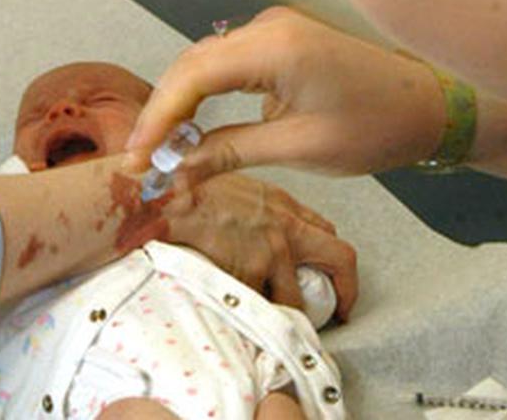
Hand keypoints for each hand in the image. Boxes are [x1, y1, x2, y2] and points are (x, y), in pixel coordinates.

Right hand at [125, 7, 446, 181]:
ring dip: (176, 103)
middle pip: (190, 64)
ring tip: (158, 148)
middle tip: (141, 158)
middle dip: (161, 112)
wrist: (428, 107)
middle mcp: (268, 26)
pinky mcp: (277, 40)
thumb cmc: (375, 127)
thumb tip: (176, 170)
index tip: (138, 157)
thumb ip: (230, 152)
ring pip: (202, 62)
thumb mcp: (299, 146)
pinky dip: (200, 94)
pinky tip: (188, 126)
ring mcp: (273, 28)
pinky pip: (223, 63)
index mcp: (277, 46)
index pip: (193, 76)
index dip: (158, 118)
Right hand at [164, 172, 357, 320]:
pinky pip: (258, 306)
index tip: (330, 274)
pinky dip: (249, 314)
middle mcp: (285, 227)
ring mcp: (271, 253)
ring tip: (274, 322)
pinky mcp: (250, 274)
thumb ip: (253, 205)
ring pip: (297, 297)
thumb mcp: (231, 184)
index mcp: (281, 203)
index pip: (325, 230)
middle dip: (343, 288)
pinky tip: (237, 314)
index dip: (331, 256)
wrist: (163, 201)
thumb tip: (253, 225)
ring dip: (288, 312)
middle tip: (336, 308)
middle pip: (339, 258)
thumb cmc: (187, 190)